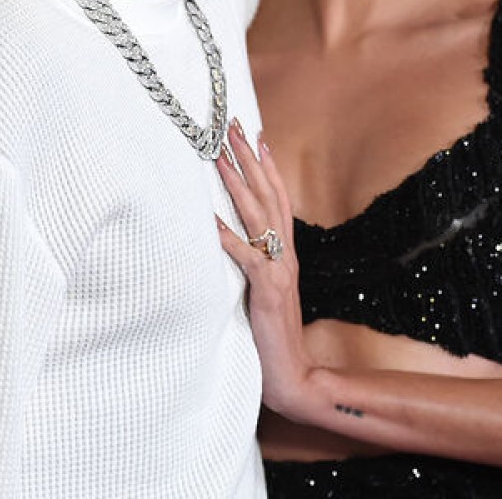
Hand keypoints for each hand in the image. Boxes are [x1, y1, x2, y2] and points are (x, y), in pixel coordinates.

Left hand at [215, 120, 315, 417]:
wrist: (293, 374)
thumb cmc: (273, 336)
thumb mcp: (267, 292)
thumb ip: (257, 265)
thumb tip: (238, 243)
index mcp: (286, 254)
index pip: (279, 199)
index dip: (268, 166)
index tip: (256, 135)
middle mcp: (285, 255)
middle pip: (269, 196)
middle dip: (249, 160)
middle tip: (232, 127)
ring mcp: (277, 271)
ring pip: (258, 216)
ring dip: (237, 183)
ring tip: (218, 155)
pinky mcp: (265, 291)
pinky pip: (244, 256)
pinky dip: (226, 234)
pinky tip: (208, 216)